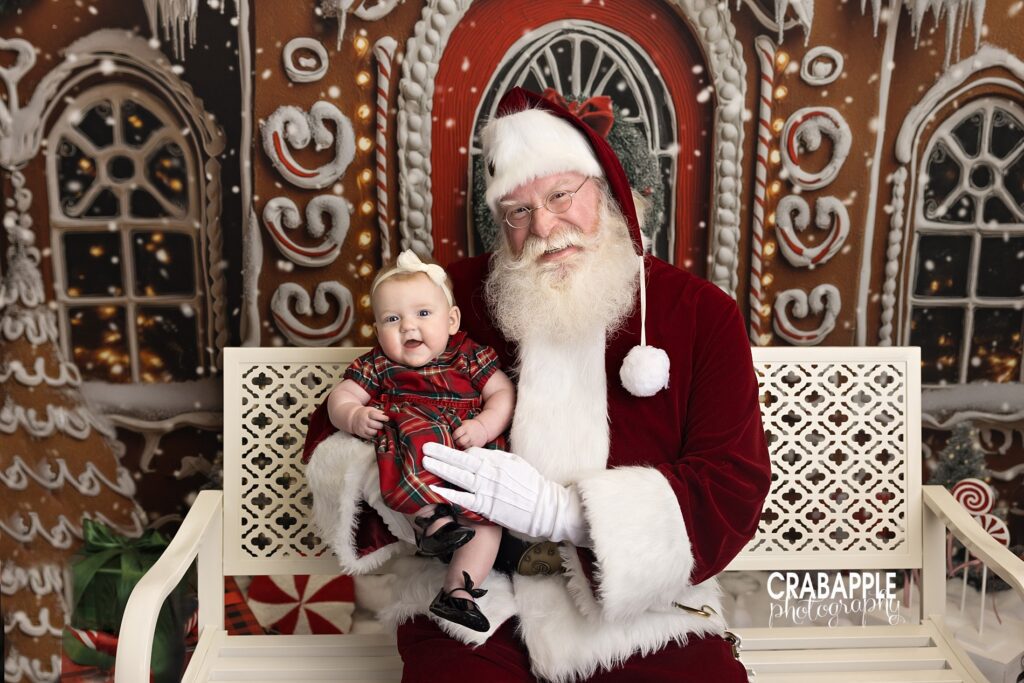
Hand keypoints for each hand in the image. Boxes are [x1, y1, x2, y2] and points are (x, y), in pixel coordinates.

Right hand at [349, 406, 388, 438]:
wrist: (353, 417)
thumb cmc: (365, 413)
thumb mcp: (371, 409)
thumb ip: (379, 412)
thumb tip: (388, 415)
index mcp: (367, 413)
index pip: (375, 415)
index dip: (382, 417)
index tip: (387, 419)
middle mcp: (364, 421)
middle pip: (375, 425)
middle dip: (381, 425)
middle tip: (385, 425)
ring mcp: (362, 428)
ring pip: (373, 432)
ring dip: (379, 431)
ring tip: (381, 429)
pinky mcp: (361, 434)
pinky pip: (370, 437)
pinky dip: (374, 436)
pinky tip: (377, 433)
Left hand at [421, 442, 589, 545]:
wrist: (544, 508)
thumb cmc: (532, 485)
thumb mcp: (516, 463)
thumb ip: (497, 458)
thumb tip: (480, 454)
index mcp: (498, 460)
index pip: (472, 451)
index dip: (457, 451)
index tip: (444, 451)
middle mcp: (491, 472)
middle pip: (461, 459)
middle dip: (442, 453)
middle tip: (425, 448)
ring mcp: (488, 489)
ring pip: (459, 476)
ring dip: (441, 468)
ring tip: (426, 462)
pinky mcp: (487, 506)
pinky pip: (464, 499)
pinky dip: (450, 494)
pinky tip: (437, 489)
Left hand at [452, 419, 487, 448]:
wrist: (483, 428)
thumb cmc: (470, 426)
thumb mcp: (464, 423)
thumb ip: (457, 427)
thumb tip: (446, 431)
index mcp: (465, 427)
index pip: (456, 434)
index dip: (454, 436)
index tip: (455, 436)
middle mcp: (469, 434)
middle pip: (460, 442)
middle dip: (457, 442)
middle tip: (457, 440)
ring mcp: (473, 441)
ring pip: (464, 447)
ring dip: (461, 446)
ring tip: (462, 443)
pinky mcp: (476, 445)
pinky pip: (469, 449)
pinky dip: (466, 448)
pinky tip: (466, 445)